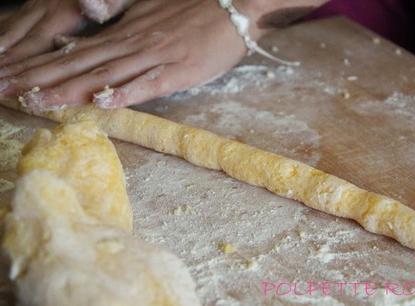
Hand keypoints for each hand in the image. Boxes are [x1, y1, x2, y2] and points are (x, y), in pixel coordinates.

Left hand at [1, 0, 266, 110]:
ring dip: (72, 89)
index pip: (76, 51)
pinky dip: (125, 93)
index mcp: (124, 31)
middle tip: (9, 92)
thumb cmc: (192, 9)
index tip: (15, 78)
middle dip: (43, 79)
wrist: (234, 6)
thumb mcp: (148, 9)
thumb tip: (88, 32)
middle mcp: (133, 44)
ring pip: (107, 75)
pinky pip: (149, 84)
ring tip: (39, 102)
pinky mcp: (179, 71)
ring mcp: (155, 57)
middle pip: (82, 65)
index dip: (43, 65)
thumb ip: (118, 21)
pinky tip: (102, 103)